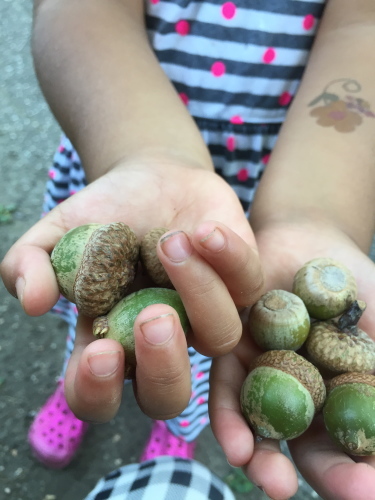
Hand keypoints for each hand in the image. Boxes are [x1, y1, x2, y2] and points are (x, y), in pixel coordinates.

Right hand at [0, 155, 263, 421]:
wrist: (150, 179)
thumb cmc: (102, 215)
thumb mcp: (55, 234)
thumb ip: (29, 264)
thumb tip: (35, 302)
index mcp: (112, 341)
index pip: (98, 398)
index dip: (97, 390)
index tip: (99, 351)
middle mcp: (163, 340)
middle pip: (170, 397)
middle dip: (164, 367)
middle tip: (152, 316)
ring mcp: (207, 314)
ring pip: (220, 336)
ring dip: (198, 292)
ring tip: (170, 242)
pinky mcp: (242, 281)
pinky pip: (249, 286)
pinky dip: (229, 260)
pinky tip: (204, 231)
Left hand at [210, 221, 374, 499]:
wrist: (313, 239)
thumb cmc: (359, 284)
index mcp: (339, 398)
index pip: (348, 448)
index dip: (358, 473)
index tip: (367, 490)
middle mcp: (298, 396)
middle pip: (297, 446)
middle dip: (295, 471)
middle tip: (290, 490)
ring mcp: (263, 376)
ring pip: (257, 424)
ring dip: (256, 452)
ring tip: (253, 468)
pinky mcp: (231, 350)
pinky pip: (227, 385)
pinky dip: (230, 411)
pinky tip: (234, 439)